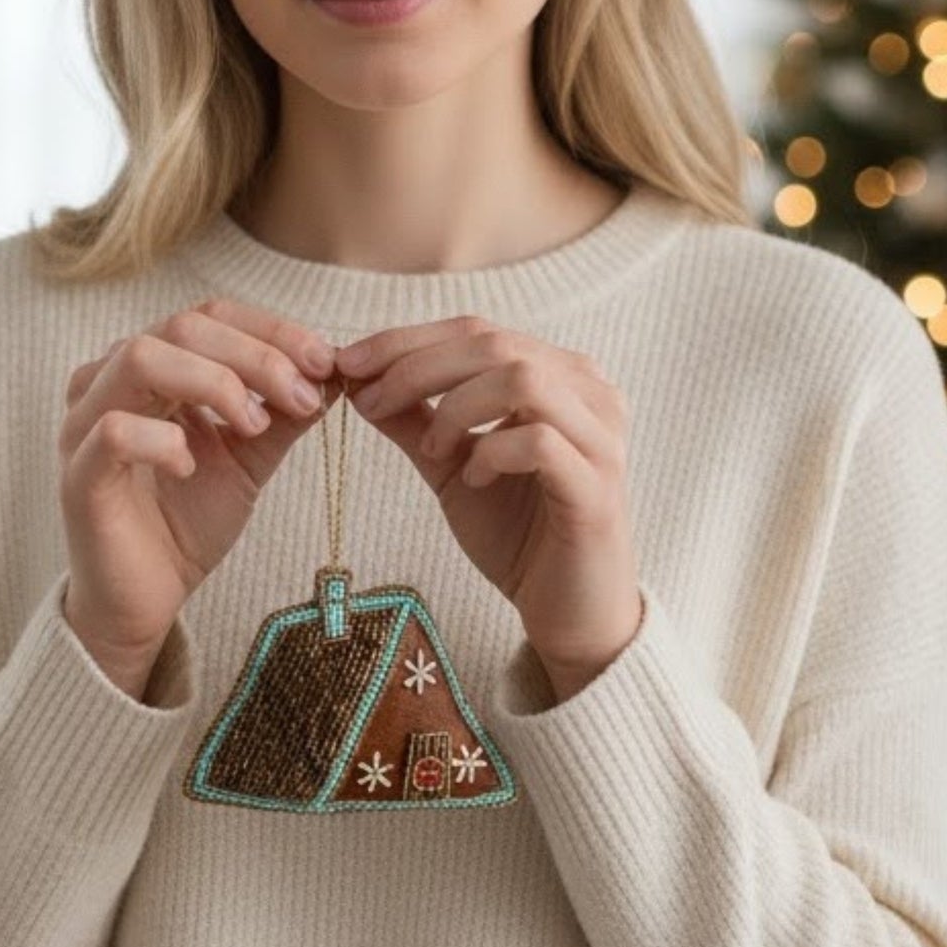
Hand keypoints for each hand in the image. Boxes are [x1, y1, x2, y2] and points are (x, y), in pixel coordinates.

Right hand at [58, 299, 336, 682]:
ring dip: (215, 383)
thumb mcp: (247, 460)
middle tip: (304, 394)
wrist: (146, 599)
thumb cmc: (186, 523)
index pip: (209, 317)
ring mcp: (86, 424)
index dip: (271, 331)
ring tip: (255, 425)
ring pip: (143, 358)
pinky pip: (116, 431)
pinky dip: (165, 441)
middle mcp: (109, 381)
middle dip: (256, 356)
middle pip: (182, 327)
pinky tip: (192, 466)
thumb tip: (335, 374)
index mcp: (150, 368)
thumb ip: (281, 417)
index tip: (327, 363)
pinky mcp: (79, 475)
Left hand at [333, 319, 643, 691]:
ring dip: (457, 408)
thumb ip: (414, 423)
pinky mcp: (597, 487)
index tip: (346, 362)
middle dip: (417, 366)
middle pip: (495, 343)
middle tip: (368, 400)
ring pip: (521, 379)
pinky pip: (539, 441)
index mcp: (558, 377)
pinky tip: (474, 479)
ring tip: (432, 449)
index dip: (406, 341)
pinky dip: (493, 453)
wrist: (568, 614)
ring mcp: (600, 437)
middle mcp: (589, 393)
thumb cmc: (518, 538)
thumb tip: (358, 381)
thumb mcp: (451, 470)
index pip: (477, 332)